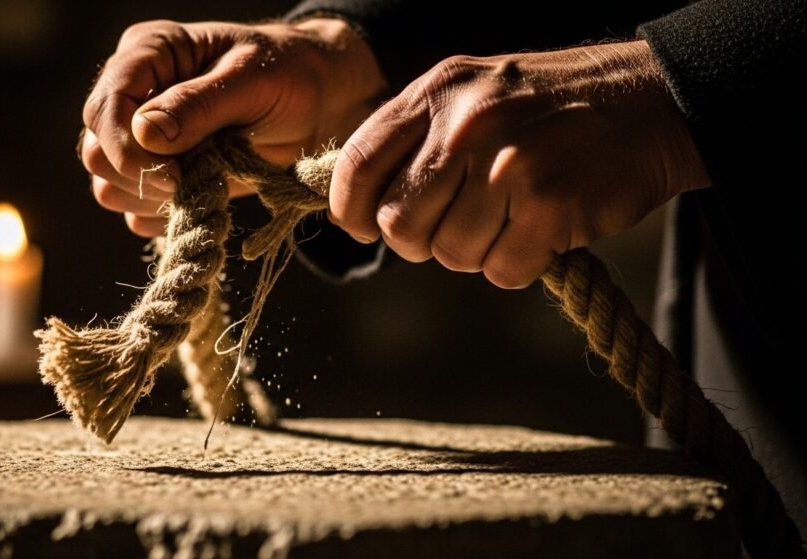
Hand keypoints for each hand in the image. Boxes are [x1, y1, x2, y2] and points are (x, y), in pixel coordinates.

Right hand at [81, 18, 384, 236]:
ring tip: (207, 184)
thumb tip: (145, 134)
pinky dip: (162, 216)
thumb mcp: (252, 80)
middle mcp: (134, 94)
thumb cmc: (289, 75)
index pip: (104, 107)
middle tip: (198, 180)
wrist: (319, 103)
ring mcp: (141, 138)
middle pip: (96, 150)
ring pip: (107, 184)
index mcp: (149, 54)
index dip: (127, 148)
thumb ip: (198, 105)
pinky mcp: (158, 175)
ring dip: (153, 198)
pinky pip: (133, 209)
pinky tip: (202, 201)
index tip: (174, 175)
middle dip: (143, 176)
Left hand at [328, 40, 709, 287]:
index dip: (351, 210)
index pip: (357, 164)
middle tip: (457, 225)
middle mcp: (465, 125)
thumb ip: (415, 139)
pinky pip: (501, 271)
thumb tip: (358, 205)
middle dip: (421, 241)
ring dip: (476, 252)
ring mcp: (508, 165)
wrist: (649, 102)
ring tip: (510, 217)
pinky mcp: (550, 206)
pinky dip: (518, 265)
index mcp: (436, 93)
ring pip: (449, 254)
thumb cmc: (547, 110)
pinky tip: (541, 230)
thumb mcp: (471, 94)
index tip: (364, 226)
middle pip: (398, 224)